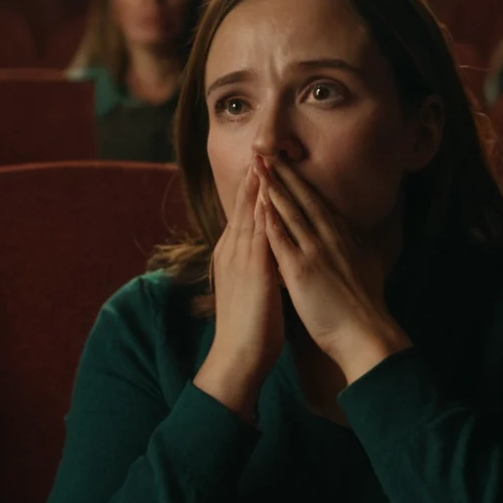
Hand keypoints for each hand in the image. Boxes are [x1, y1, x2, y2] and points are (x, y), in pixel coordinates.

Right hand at [193, 155, 284, 420]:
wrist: (238, 356)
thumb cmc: (249, 328)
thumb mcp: (251, 288)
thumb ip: (257, 266)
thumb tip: (266, 255)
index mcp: (233, 255)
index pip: (242, 213)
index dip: (250, 188)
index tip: (258, 163)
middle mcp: (233, 251)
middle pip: (243, 206)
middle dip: (252, 177)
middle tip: (258, 146)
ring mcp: (241, 259)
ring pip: (248, 214)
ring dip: (256, 186)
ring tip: (262, 158)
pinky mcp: (253, 270)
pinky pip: (258, 234)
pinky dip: (262, 212)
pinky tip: (269, 194)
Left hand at [260, 158, 411, 382]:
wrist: (367, 334)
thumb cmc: (366, 307)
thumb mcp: (370, 266)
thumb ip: (361, 248)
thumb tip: (362, 236)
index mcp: (343, 238)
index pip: (318, 203)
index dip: (300, 181)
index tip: (287, 163)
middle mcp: (330, 238)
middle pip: (304, 199)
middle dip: (284, 174)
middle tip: (268, 152)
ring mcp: (316, 251)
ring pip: (291, 212)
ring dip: (273, 188)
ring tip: (260, 167)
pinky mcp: (302, 270)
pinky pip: (282, 238)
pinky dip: (269, 218)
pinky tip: (258, 204)